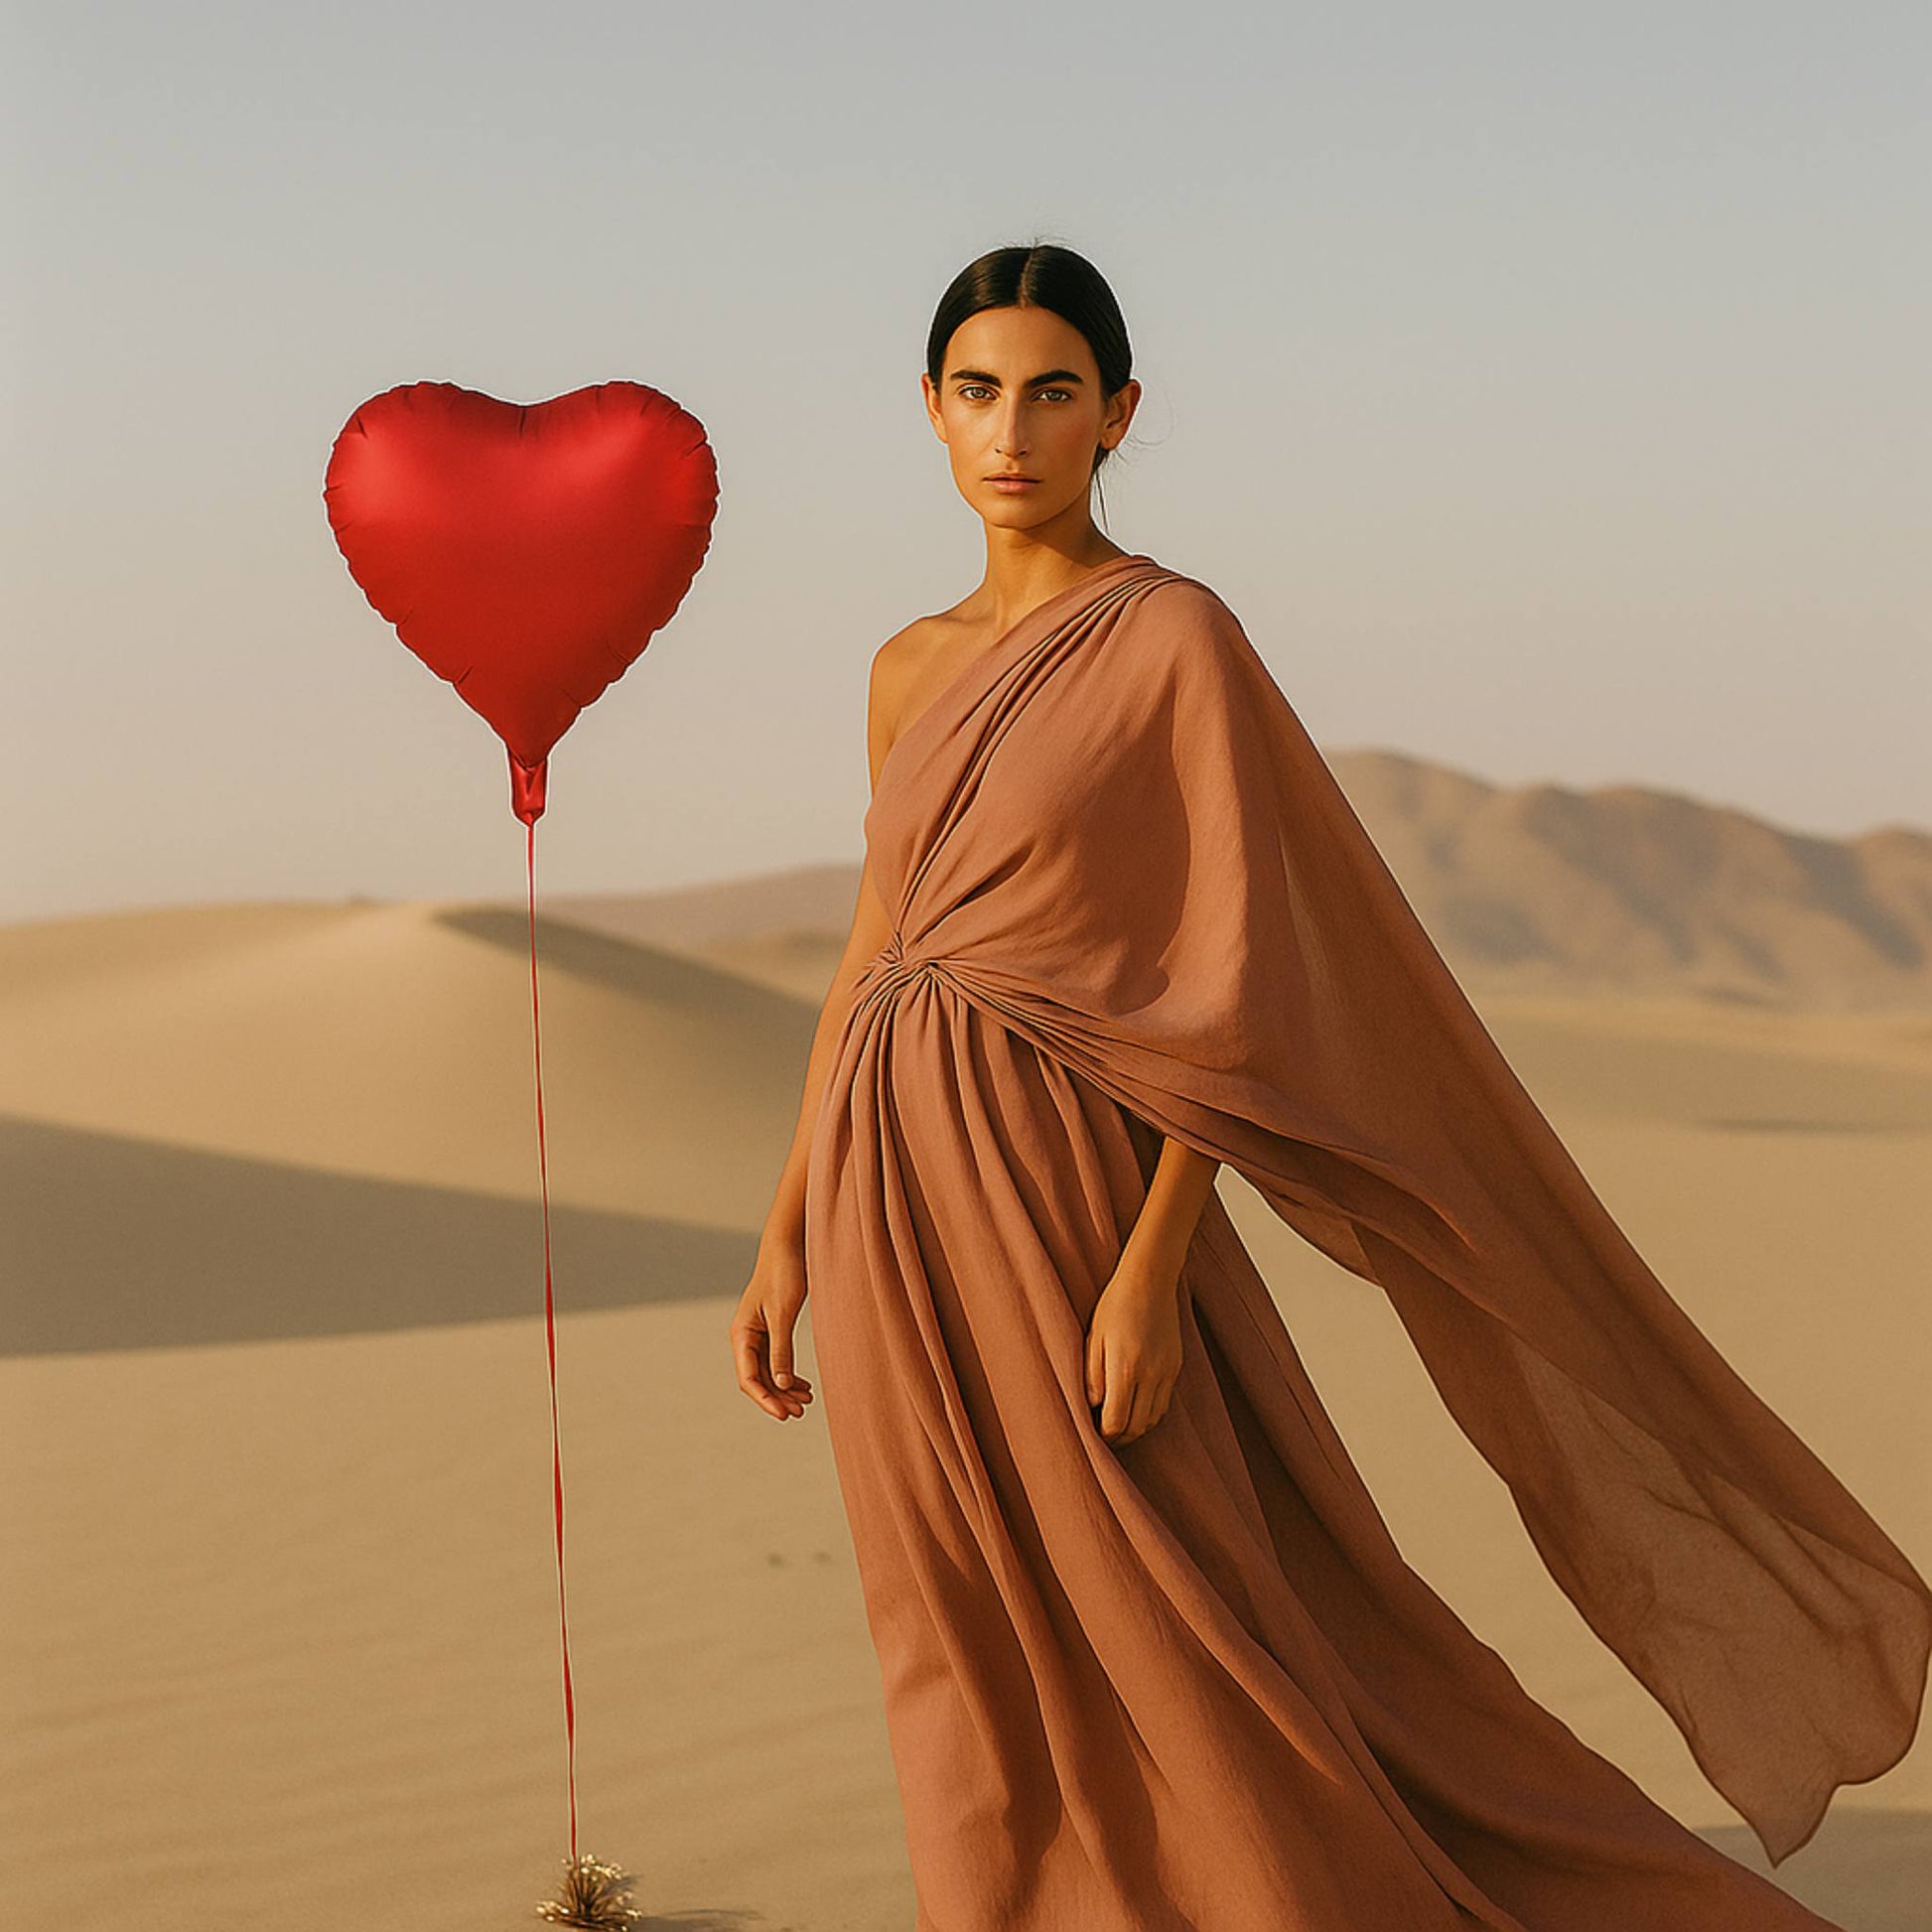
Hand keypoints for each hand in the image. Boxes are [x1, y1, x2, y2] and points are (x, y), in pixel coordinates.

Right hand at [732, 1238, 814, 1421]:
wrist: (788, 1245)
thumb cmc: (783, 1274)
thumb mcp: (783, 1313)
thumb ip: (781, 1349)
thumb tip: (781, 1385)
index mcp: (742, 1334)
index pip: (749, 1377)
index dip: (765, 1399)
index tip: (784, 1414)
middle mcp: (746, 1337)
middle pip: (758, 1378)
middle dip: (777, 1397)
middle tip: (801, 1412)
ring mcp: (758, 1334)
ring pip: (768, 1371)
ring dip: (785, 1389)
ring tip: (807, 1402)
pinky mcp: (772, 1329)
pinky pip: (776, 1360)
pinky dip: (789, 1374)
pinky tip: (804, 1385)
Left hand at [1084, 1262, 1183, 1445]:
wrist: (1150, 1280)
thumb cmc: (1115, 1306)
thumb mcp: (1093, 1339)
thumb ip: (1091, 1377)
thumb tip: (1092, 1407)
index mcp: (1125, 1370)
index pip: (1116, 1422)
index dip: (1104, 1435)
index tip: (1093, 1434)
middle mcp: (1151, 1375)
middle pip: (1138, 1427)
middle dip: (1120, 1437)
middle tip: (1105, 1437)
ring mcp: (1167, 1372)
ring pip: (1154, 1419)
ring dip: (1137, 1426)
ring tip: (1120, 1423)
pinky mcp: (1176, 1366)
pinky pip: (1165, 1402)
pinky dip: (1150, 1411)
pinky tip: (1136, 1404)